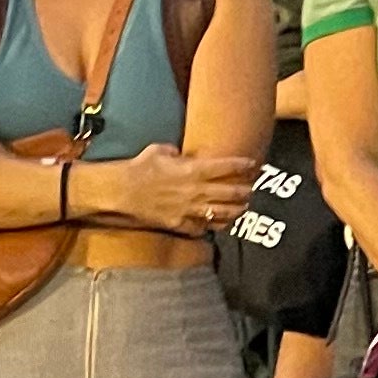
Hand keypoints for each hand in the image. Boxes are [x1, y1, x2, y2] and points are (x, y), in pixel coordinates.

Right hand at [102, 143, 257, 235]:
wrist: (123, 192)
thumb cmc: (140, 167)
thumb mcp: (160, 150)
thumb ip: (176, 153)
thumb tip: (181, 155)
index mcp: (194, 170)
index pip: (227, 167)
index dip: (243, 165)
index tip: (254, 165)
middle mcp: (196, 191)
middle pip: (231, 193)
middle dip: (245, 191)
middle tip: (252, 189)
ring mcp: (190, 210)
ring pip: (222, 213)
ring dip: (236, 210)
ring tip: (243, 207)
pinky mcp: (181, 224)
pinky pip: (203, 227)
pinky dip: (212, 225)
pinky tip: (219, 223)